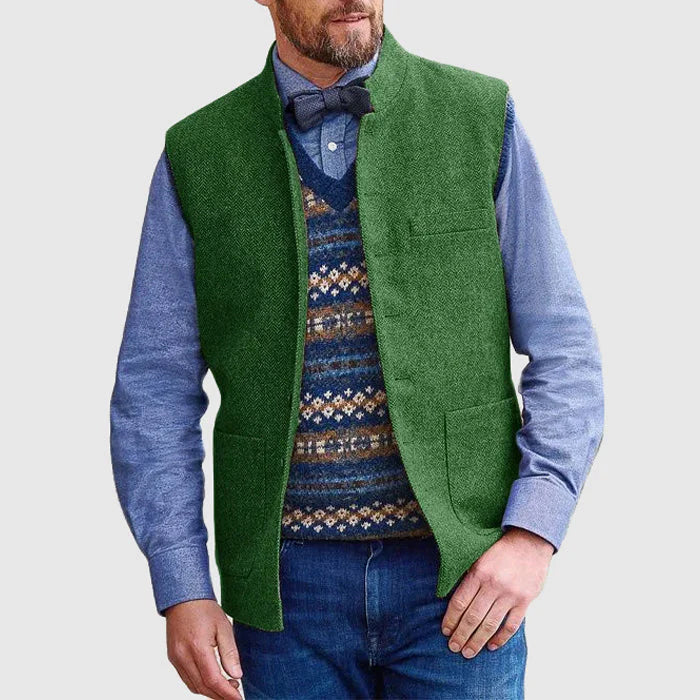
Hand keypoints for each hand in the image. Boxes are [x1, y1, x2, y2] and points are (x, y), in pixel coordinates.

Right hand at [165, 599, 242, 698]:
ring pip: (193, 686)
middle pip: (202, 687)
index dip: (227, 694)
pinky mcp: (173, 657)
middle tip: (235, 694)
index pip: (213, 680)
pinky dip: (199, 684)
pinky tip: (211, 679)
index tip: (239, 699)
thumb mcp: (224, 626)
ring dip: (210, 691)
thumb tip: (237, 675)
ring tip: (227, 686)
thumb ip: (230, 653)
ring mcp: (176, 658)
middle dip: (220, 695)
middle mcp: (183, 656)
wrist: (183, 597)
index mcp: (198, 648)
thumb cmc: (205, 609)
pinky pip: (186, 678)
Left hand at [441, 527, 553, 657]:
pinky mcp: (525, 601)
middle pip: (473, 617)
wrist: (530, 541)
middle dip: (461, 635)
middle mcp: (494, 585)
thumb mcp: (479, 555)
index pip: (460, 602)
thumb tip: (452, 597)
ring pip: (490, 624)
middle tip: (453, 647)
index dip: (451, 619)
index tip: (445, 631)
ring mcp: (511, 595)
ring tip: (468, 652)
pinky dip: (501, 638)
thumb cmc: (500, 548)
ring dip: (477, 641)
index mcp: (479, 572)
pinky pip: (511, 625)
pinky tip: (491, 646)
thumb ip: (468, 576)